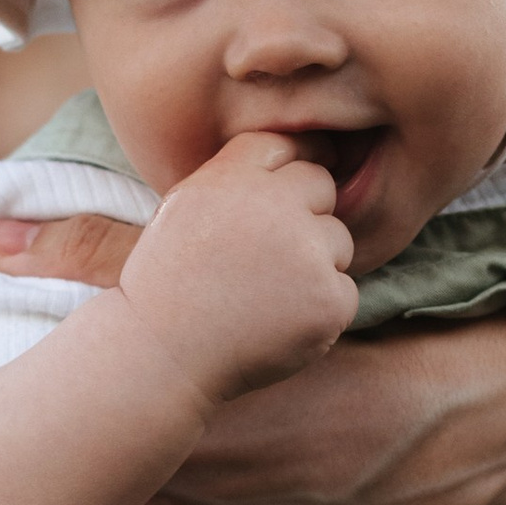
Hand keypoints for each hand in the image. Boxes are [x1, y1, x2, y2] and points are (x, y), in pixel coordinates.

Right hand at [113, 134, 356, 408]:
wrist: (160, 354)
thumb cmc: (170, 280)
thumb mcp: (187, 203)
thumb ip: (240, 171)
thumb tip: (308, 151)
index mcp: (235, 177)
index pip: (289, 149)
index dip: (284, 178)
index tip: (272, 205)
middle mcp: (276, 207)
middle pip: (322, 189)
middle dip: (303, 217)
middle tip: (260, 260)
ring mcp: (307, 254)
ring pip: (339, 241)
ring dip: (315, 264)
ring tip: (262, 294)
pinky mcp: (329, 300)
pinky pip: (345, 291)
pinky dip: (319, 310)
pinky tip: (275, 323)